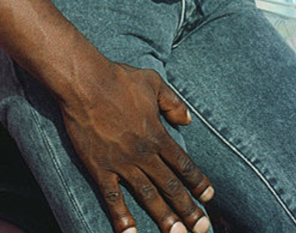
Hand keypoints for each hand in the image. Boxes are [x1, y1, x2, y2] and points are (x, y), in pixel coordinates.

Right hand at [59, 59, 213, 232]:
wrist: (86, 83)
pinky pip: (112, 198)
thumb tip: (188, 120)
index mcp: (157, 133)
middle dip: (188, 209)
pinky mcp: (100, 168)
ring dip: (164, 218)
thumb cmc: (119, 79)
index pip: (183, 163)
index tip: (209, 197)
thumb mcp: (153, 82)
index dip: (197, 181)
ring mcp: (122, 163)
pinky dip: (121, 218)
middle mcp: (144, 153)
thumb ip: (173, 102)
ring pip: (148, 196)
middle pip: (170, 186)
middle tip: (202, 229)